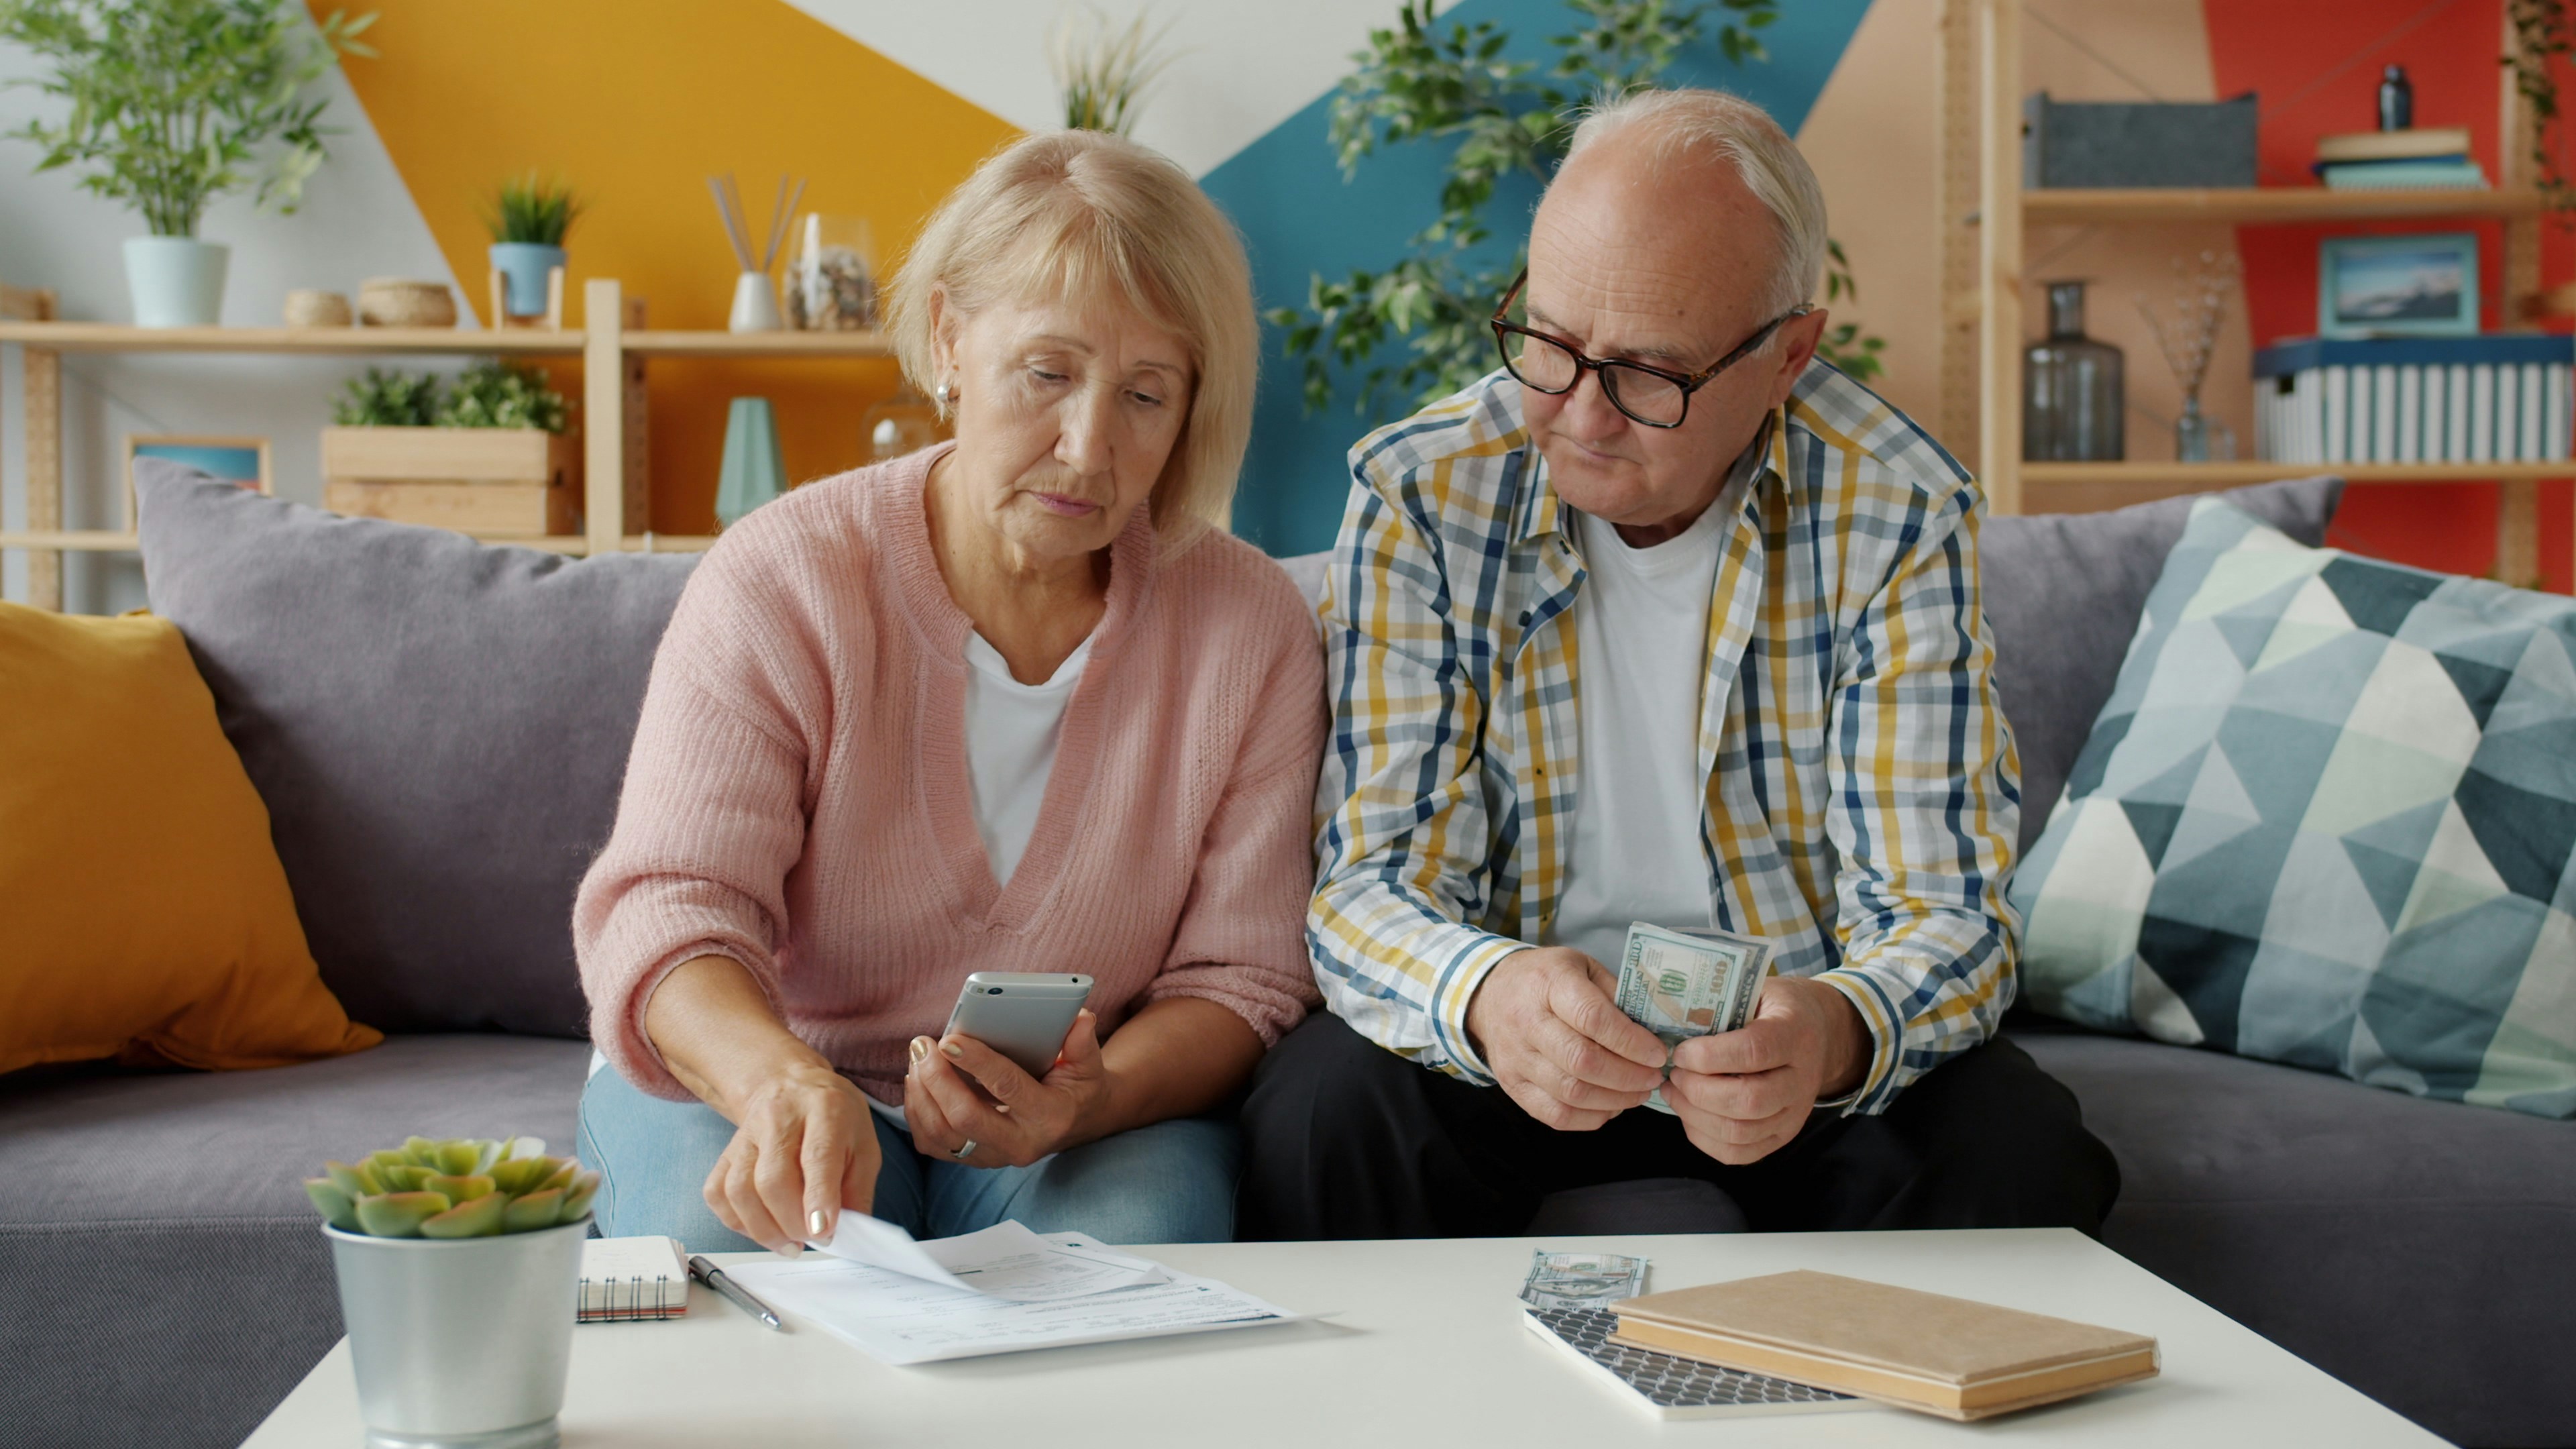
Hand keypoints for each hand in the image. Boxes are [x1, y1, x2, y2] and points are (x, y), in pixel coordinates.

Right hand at [703, 1060, 881, 1253]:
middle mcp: (780, 1118)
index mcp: (826, 1111)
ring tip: (789, 1243)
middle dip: (791, 1222)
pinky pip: (717, 1193)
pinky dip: (737, 1222)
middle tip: (811, 1238)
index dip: (818, 1198)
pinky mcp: (726, 1152)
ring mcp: (746, 1134)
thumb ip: (857, 1190)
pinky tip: (762, 1227)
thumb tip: (847, 1234)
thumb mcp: (864, 1146)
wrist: (790, 1085)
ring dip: (764, 1229)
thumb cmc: (834, 1120)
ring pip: (740, 1190)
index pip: (817, 1156)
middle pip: (772, 1179)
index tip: (822, 1232)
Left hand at [905, 1009, 1113, 1168]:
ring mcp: (994, 1157)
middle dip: (936, 1079)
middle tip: (923, 1044)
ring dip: (921, 1093)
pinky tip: (918, 1082)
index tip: (949, 1039)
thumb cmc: (1078, 1086)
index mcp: (1049, 1117)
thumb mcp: (1088, 1064)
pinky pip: (932, 1144)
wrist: (1076, 1123)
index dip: (977, 1062)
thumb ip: (1082, 1042)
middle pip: (964, 1118)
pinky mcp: (973, 1160)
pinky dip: (917, 1112)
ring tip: (917, 1058)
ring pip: (941, 1134)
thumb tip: (1079, 1018)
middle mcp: (1020, 1144)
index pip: (1007, 1088)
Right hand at [1462, 947, 1667, 1129]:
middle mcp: (1526, 1021)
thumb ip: (1616, 994)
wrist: (1490, 995)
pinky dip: (1590, 1118)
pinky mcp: (1511, 1085)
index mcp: (1549, 984)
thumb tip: (1655, 1030)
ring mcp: (1516, 1058)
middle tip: (1653, 1077)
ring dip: (1615, 1100)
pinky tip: (1611, 1106)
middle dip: (1628, 1076)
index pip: (1593, 1018)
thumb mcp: (1582, 967)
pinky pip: (1555, 1115)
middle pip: (1582, 1061)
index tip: (1658, 1053)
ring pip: (1570, 1093)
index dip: (1631, 1042)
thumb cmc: (1546, 979)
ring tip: (1639, 1093)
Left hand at [1664, 975, 1867, 1164]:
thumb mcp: (1756, 990)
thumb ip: (1721, 1005)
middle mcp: (1801, 1079)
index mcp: (1795, 1034)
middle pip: (1748, 1100)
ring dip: (1694, 1115)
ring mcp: (1795, 1114)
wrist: (1819, 1033)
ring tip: (1673, 1091)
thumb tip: (1668, 1028)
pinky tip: (1688, 1113)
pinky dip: (1704, 1137)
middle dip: (1697, 1090)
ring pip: (1740, 1132)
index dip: (1708, 1056)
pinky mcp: (1783, 1136)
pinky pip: (1739, 1154)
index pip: (1753, 1052)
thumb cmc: (1774, 1008)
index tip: (1680, 1052)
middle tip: (1673, 1073)